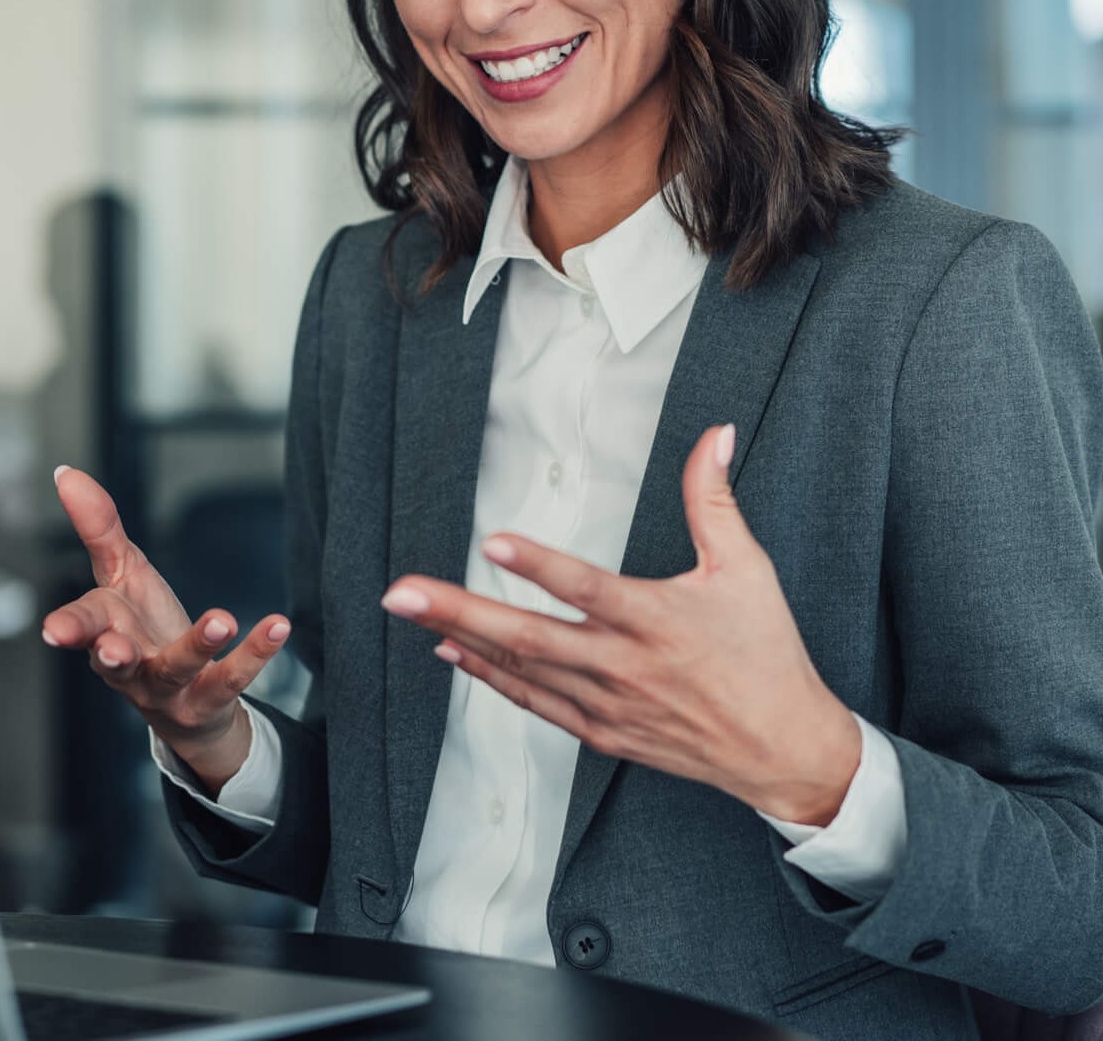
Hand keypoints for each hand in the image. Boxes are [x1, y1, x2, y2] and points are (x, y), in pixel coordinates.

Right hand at [42, 466, 290, 794]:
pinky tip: (278, 626)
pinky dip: (255, 653)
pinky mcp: (209, 699)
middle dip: (111, 656)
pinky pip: (232, 678)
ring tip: (222, 619)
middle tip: (113, 651)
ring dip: (198, 645)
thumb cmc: (142, 629)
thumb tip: (66, 473)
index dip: (68, 628)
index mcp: (105, 630)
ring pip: (177, 668)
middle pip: (115, 661)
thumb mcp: (122, 574)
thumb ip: (98, 527)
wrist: (184, 702)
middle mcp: (129, 666)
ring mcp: (169, 687)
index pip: (84, 624)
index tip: (54, 631)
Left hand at [380, 425, 860, 824]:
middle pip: (529, 637)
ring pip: (520, 670)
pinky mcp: (601, 732)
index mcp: (658, 621)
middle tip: (402, 593)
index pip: (587, 588)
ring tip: (411, 612)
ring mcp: (607, 705)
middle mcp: (624, 667)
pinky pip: (533, 703)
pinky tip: (454, 653)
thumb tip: (715, 434)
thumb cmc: (766, 654)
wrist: (782, 751)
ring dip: (461, 638)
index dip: (540, 566)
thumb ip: (714, 498)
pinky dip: (490, 679)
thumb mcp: (747, 568)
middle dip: (459, 610)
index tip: (492, 542)